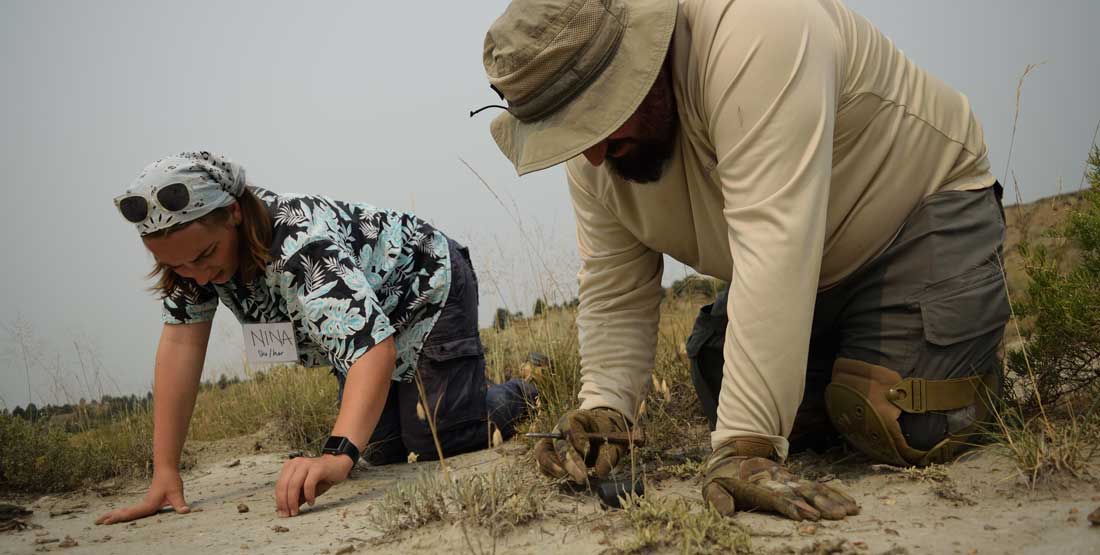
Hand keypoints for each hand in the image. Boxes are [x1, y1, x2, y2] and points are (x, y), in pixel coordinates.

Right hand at [95, 470, 188, 524]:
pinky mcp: (145, 502)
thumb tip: (186, 511)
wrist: (166, 469)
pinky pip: (131, 510)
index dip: (121, 518)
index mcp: (148, 504)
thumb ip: (180, 504)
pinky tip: (117, 515)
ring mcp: (143, 503)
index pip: (133, 513)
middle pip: (125, 513)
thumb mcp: (177, 492)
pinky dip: (121, 513)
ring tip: (101, 520)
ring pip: (126, 511)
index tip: (108, 521)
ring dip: (113, 515)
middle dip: (111, 517)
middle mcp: (144, 504)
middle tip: (96, 522)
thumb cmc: (171, 480)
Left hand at [274, 454, 351, 516]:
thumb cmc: (321, 477)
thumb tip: (287, 510)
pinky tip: (311, 502)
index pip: (279, 485)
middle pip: (284, 485)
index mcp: (290, 467)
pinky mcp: (317, 467)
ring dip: (293, 501)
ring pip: (294, 485)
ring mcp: (306, 464)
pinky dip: (308, 495)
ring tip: (296, 511)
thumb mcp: (305, 488)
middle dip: (285, 502)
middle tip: (288, 514)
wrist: (339, 465)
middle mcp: (296, 463)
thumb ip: (296, 496)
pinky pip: (308, 484)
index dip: (279, 501)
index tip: (282, 513)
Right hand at [533, 407, 631, 484]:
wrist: (600, 433)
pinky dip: (551, 473)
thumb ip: (609, 453)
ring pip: (543, 453)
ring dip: (554, 467)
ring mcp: (552, 444)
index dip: (576, 437)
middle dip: (569, 462)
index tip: (586, 449)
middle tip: (582, 477)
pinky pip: (543, 466)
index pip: (570, 425)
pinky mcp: (551, 458)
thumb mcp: (614, 440)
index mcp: (575, 419)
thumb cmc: (606, 434)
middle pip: (559, 444)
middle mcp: (559, 431)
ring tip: (565, 476)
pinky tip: (566, 478)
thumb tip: (601, 472)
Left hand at [702, 440, 858, 520]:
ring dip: (832, 500)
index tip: (808, 516)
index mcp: (757, 486)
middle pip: (801, 493)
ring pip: (813, 489)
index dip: (792, 506)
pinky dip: (834, 494)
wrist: (733, 453)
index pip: (777, 498)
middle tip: (837, 516)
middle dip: (820, 505)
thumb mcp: (712, 487)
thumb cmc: (723, 477)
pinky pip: (818, 487)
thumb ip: (717, 500)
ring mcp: (788, 480)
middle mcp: (777, 482)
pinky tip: (850, 502)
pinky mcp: (795, 480)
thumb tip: (725, 513)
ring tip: (849, 511)